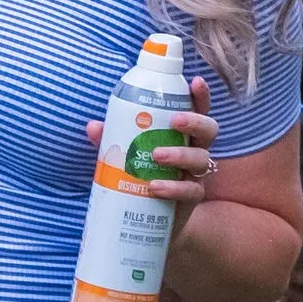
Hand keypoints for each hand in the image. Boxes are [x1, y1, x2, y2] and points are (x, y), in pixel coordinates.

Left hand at [86, 73, 217, 226]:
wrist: (147, 221)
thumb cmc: (138, 176)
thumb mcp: (123, 155)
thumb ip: (111, 140)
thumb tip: (93, 126)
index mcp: (181, 134)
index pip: (197, 110)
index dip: (200, 95)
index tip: (195, 81)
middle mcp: (194, 150)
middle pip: (209, 129)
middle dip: (194, 121)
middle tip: (174, 121)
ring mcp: (195, 175)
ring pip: (201, 159)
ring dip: (180, 154)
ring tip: (156, 155)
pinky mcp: (192, 198)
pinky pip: (191, 190)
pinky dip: (173, 187)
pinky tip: (155, 187)